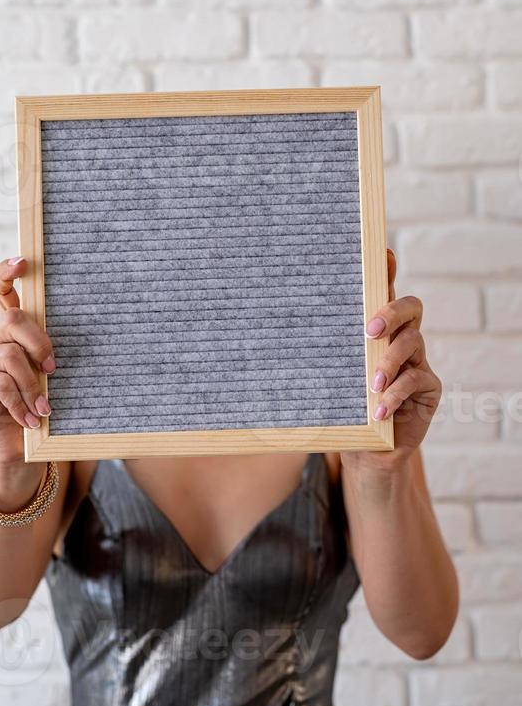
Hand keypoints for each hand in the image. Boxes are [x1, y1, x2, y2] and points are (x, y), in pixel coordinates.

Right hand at [0, 256, 55, 466]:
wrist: (20, 445)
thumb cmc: (41, 407)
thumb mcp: (50, 379)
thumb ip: (50, 357)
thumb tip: (74, 345)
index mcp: (13, 334)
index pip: (1, 292)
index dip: (7, 273)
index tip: (24, 262)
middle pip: (12, 320)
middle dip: (38, 342)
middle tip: (53, 369)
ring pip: (9, 356)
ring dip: (32, 385)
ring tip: (44, 410)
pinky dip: (19, 403)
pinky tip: (29, 420)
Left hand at [340, 248, 441, 472]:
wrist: (365, 452)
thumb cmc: (344, 411)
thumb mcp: (328, 380)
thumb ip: (320, 356)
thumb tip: (276, 334)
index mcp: (378, 332)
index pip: (386, 292)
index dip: (387, 270)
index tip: (383, 253)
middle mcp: (402, 340)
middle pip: (410, 308)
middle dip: (390, 313)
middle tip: (368, 330)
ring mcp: (419, 363)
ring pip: (413, 343)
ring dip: (389, 362)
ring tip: (371, 384)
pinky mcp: (429, 389)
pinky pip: (418, 380)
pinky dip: (396, 394)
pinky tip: (378, 410)